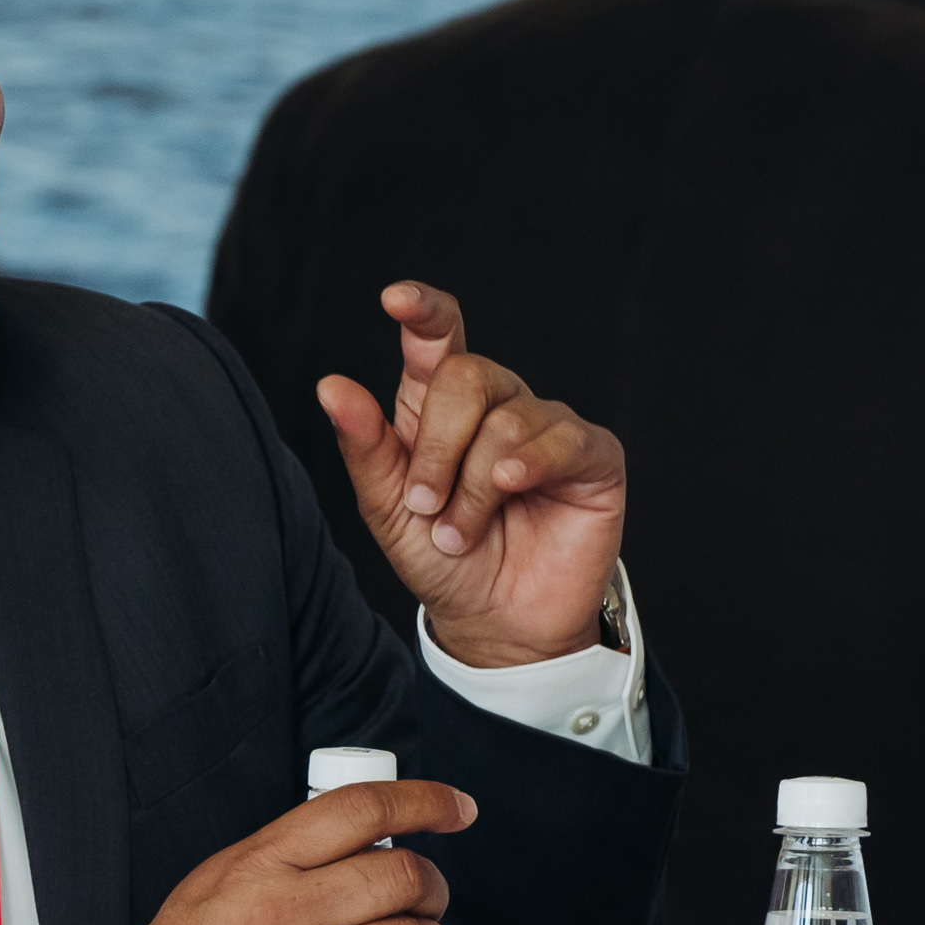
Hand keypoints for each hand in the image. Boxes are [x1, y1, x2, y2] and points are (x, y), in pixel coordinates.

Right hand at [63, 778, 471, 924]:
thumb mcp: (209, 889)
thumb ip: (278, 863)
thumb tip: (353, 848)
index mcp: (257, 866)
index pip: (359, 810)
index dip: (423, 802)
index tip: (456, 810)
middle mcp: (282, 912)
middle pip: (403, 878)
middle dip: (434, 891)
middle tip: (429, 906)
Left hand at [318, 281, 623, 670]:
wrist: (495, 624)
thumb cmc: (442, 561)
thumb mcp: (389, 509)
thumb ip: (365, 447)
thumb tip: (330, 385)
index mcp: (442, 404)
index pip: (438, 337)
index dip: (423, 310)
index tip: (396, 300)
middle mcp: (498, 403)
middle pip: (467, 376)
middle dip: (437, 447)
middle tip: (427, 506)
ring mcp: (548, 426)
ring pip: (507, 419)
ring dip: (473, 486)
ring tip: (461, 534)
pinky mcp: (593, 456)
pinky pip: (562, 438)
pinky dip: (529, 463)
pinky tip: (510, 488)